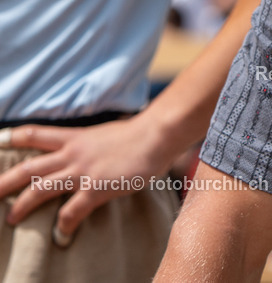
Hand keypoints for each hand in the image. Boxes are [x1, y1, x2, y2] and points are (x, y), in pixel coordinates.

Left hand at [0, 116, 174, 239]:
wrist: (157, 134)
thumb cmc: (140, 133)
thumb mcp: (106, 133)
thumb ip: (92, 143)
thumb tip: (93, 147)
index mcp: (75, 138)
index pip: (35, 135)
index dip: (13, 139)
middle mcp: (72, 154)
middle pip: (28, 167)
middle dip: (4, 182)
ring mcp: (82, 171)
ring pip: (39, 189)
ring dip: (21, 205)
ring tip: (11, 219)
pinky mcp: (96, 188)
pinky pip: (71, 212)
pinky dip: (63, 226)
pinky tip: (62, 236)